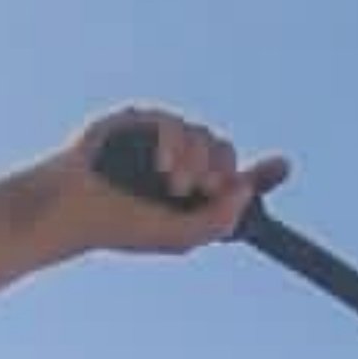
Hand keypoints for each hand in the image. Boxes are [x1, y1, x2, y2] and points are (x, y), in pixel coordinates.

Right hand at [55, 107, 282, 257]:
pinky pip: (174, 122)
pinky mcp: (139, 122)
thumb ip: (220, 221)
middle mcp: (182, 163)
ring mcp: (160, 141)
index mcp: (195, 193)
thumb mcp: (182, 236)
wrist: (73, 210)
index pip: (238, 179)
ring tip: (173, 185)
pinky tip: (163, 168)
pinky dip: (174, 145)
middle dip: (222, 172)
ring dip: (196, 162)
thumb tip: (246, 190)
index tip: (284, 165)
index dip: (265, 174)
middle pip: (226, 152)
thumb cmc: (121, 227)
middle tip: (202, 190)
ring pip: (204, 136)